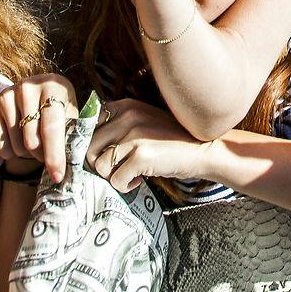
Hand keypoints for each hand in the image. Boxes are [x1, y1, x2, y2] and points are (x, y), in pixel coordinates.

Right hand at [0, 74, 79, 184]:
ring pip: (16, 143)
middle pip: (32, 139)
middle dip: (41, 155)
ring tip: (33, 143)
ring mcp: (6, 94)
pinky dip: (8, 150)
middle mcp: (28, 86)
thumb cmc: (59, 111)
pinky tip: (16, 141)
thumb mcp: (70, 117)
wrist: (38, 96)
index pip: (51, 126)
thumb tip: (74, 168)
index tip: (57, 176)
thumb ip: (72, 136)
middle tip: (46, 154)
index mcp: (54, 85)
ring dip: (25, 153)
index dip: (54, 155)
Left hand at [87, 99, 214, 192]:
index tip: (107, 155)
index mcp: (126, 106)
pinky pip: (116, 180)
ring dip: (113, 176)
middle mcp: (128, 117)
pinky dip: (126, 185)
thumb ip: (119, 126)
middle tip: (119, 168)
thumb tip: (87, 146)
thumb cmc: (170, 141)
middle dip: (101, 164)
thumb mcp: (143, 122)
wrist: (203, 150)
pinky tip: (140, 179)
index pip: (90, 125)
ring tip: (131, 173)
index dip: (95, 145)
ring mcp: (134, 136)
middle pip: (90, 148)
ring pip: (100, 166)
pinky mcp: (141, 156)